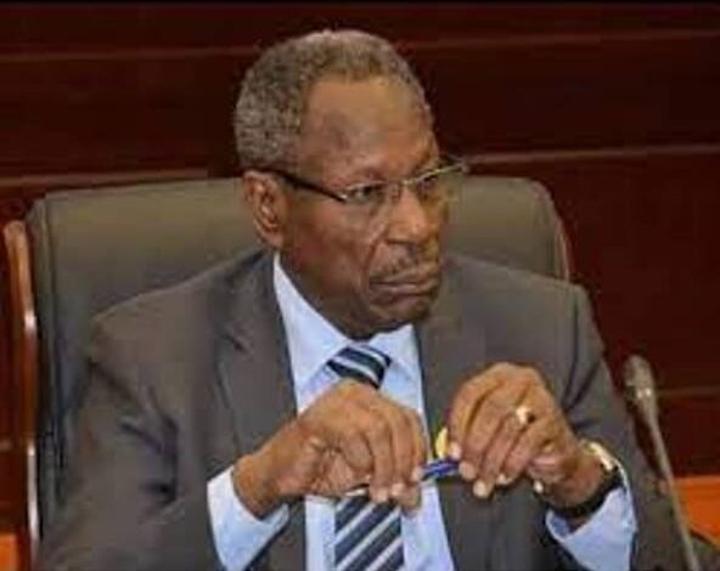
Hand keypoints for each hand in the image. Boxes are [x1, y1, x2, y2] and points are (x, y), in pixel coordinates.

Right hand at [233, 379, 427, 516]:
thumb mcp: (368, 475)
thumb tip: (417, 492)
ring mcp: (337, 401)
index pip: (408, 417)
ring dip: (384, 467)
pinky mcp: (320, 415)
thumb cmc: (320, 468)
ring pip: (380, 428)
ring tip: (378, 492)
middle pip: (398, 421)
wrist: (279, 476)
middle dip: (403, 461)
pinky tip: (354, 474)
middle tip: (399, 491)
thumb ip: (393, 477)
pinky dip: (360, 461)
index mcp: (370, 400)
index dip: (418, 449)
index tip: (418, 478)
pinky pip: (354, 436)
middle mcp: (356, 393)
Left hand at [446, 363, 603, 507]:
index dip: (457, 424)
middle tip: (466, 471)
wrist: (557, 448)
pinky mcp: (554, 422)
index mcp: (498, 375)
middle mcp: (520, 380)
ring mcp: (541, 399)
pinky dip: (512, 464)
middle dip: (474, 445)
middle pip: (489, 410)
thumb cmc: (517, 434)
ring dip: (491, 461)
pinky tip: (504, 477)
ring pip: (508, 430)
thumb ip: (470, 432)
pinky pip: (527, 444)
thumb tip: (452, 453)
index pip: (470, 393)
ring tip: (484, 480)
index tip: (451, 452)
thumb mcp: (490, 427)